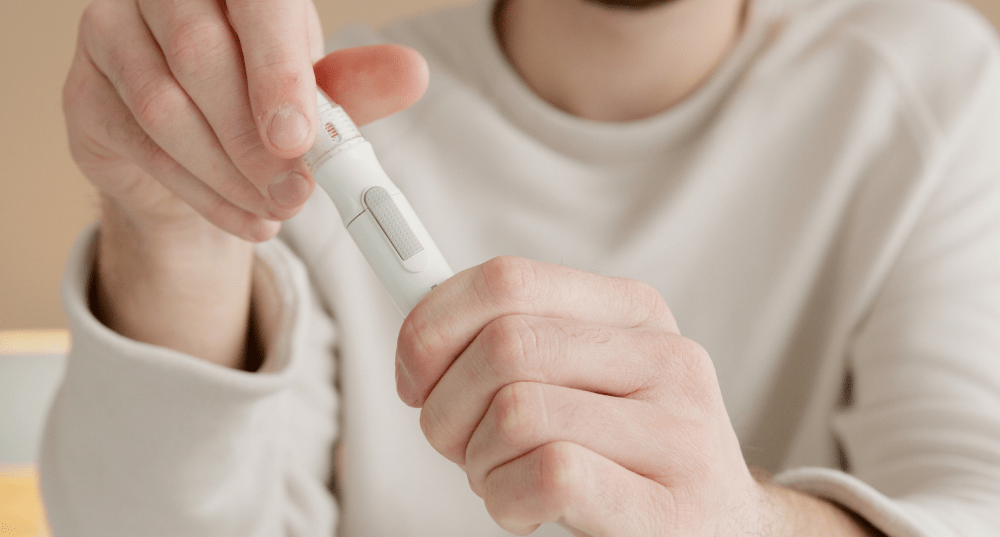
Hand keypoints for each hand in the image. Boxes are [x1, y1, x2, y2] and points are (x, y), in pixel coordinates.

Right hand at [65, 0, 427, 366]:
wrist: (186, 147)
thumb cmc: (253, 97)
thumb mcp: (310, 90)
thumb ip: (352, 85)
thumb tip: (411, 74)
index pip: (253, 2)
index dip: (276, 68)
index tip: (299, 136)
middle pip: (201, 56)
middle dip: (255, 141)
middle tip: (297, 191)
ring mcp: (109, 35)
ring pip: (167, 111)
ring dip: (232, 176)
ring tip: (277, 209)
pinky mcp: (82, 92)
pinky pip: (142, 149)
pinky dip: (205, 197)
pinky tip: (245, 218)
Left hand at [395, 256, 765, 535]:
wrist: (720, 529)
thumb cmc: (624, 455)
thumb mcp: (580, 379)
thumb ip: (514, 340)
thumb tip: (420, 324)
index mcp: (634, 312)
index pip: (507, 280)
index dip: (434, 324)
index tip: (413, 375)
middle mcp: (664, 358)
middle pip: (504, 346)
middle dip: (448, 406)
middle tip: (458, 443)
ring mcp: (677, 432)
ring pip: (517, 411)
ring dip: (481, 462)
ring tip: (505, 479)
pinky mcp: (670, 508)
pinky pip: (550, 472)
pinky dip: (508, 498)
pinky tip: (525, 509)